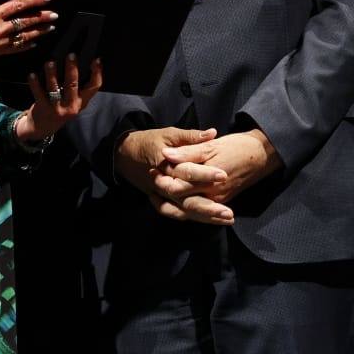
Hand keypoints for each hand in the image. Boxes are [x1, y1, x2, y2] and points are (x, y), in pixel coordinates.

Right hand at [0, 0, 55, 70]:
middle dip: (42, 17)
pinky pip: (16, 49)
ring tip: (50, 27)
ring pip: (24, 37)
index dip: (34, 0)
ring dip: (39, 31)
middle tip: (54, 14)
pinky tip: (35, 42)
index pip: (18, 5)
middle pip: (25, 22)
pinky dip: (27, 45)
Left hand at [15, 55, 103, 140]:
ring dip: (52, 74)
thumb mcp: (73, 103)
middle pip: (73, 85)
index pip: (94, 87)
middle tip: (71, 55)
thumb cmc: (60, 109)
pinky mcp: (43, 109)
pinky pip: (38, 93)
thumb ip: (78, 90)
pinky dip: (34, 83)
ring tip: (50, 62)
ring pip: (54, 88)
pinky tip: (32, 75)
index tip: (96, 60)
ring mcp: (57, 109)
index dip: (97, 73)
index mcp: (81, 103)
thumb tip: (81, 64)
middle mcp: (71, 106)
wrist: (42, 128)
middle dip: (72, 69)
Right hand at [115, 127, 233, 224]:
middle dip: (207, 207)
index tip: (223, 175)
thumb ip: (190, 136)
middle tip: (228, 212)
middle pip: (184, 198)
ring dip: (204, 217)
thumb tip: (212, 133)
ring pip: (182, 210)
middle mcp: (161, 183)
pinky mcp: (159, 200)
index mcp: (164, 164)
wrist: (124, 155)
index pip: (186, 171)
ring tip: (226, 219)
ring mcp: (159, 194)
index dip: (205, 174)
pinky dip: (191, 217)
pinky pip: (175, 213)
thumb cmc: (149, 141)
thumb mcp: (168, 134)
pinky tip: (210, 221)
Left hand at [158, 129, 281, 204]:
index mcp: (208, 179)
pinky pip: (197, 213)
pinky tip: (169, 202)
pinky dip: (182, 210)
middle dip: (165, 191)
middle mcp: (212, 194)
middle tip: (154, 179)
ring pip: (188, 210)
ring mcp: (216, 201)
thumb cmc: (236, 147)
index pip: (179, 185)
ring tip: (155, 192)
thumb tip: (166, 154)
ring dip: (170, 203)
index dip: (164, 178)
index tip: (153, 169)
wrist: (260, 156)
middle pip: (181, 200)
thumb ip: (188, 152)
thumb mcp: (211, 146)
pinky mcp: (219, 202)